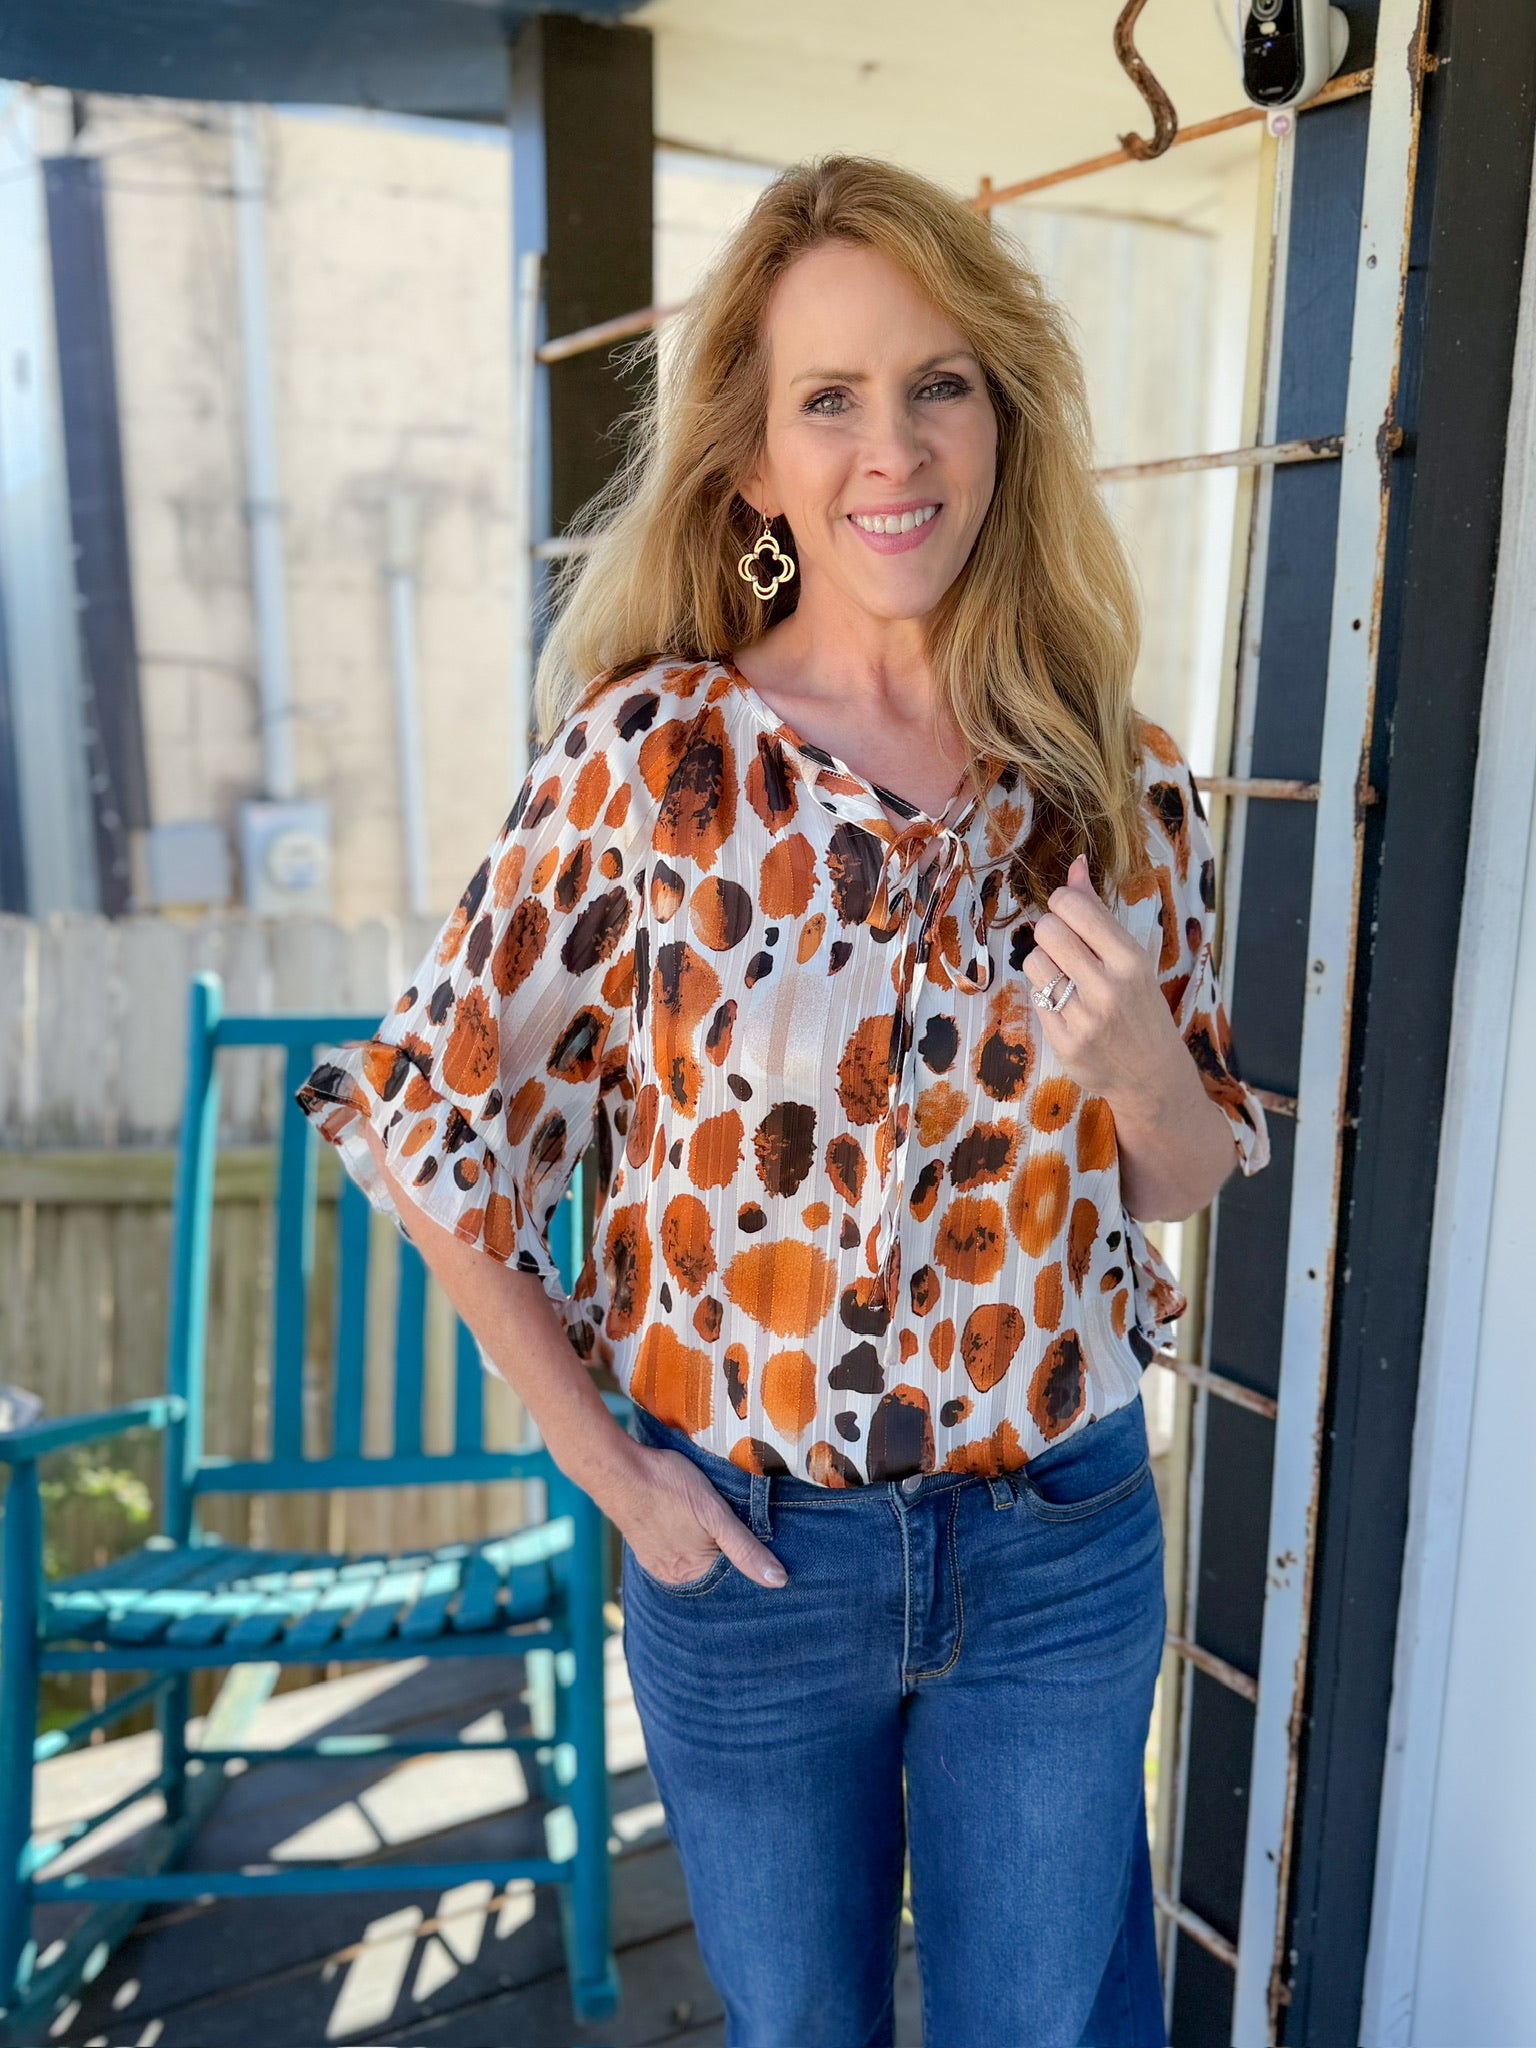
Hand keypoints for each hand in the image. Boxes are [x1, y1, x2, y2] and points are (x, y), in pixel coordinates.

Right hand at [614, 1442, 787, 1587]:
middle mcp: (672, 1576)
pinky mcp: (644, 1544)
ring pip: (693, 1560)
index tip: (764, 1546)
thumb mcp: (715, 1513)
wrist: (617, 1469)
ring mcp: (655, 1561)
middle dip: (727, 1556)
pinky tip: (690, 1523)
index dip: (749, 1562)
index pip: (732, 1580)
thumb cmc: (668, 1486)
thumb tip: (778, 1581)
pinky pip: (673, 1550)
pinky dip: (686, 1541)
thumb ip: (745, 1548)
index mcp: (692, 1574)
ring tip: (715, 1525)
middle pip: (712, 1572)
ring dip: (706, 1547)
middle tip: (740, 1530)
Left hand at [1022, 854, 1187, 1114]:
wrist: (1152, 1074)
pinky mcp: (1064, 1043)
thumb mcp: (1131, 957)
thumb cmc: (1140, 1006)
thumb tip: (1075, 863)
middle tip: (1063, 947)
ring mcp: (1085, 1018)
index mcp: (1130, 959)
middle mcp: (1108, 988)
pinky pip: (1033, 998)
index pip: (1073, 907)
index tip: (1069, 917)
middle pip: (1046, 931)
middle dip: (1049, 932)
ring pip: (1033, 963)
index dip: (1062, 905)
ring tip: (1065, 978)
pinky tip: (1066, 1008)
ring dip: (1043, 965)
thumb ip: (1098, 911)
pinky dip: (1045, 997)